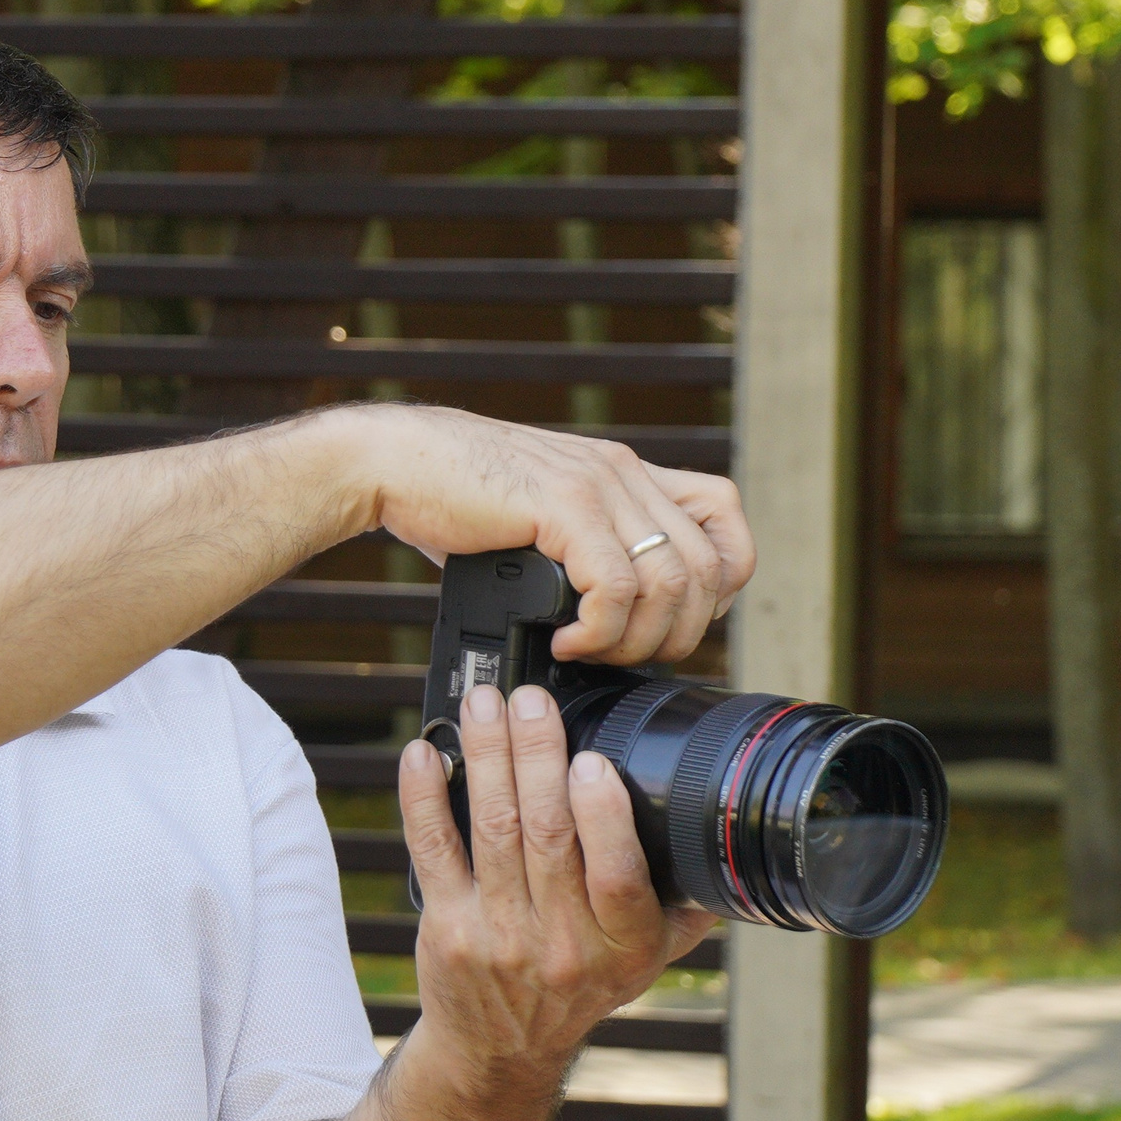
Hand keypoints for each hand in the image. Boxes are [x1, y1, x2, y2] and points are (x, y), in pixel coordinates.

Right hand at [330, 405, 754, 665]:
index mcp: (627, 474)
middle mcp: (624, 472)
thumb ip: (585, 550)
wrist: (396, 463)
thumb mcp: (544, 520)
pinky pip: (617, 584)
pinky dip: (600, 630)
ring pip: (673, 580)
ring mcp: (598, 484)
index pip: (724, 517)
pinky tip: (567, 641)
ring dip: (638, 639)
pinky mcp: (563, 504)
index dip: (718, 583)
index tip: (671, 621)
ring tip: (592, 651)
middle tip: (626, 656)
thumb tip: (613, 619)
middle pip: (711, 564)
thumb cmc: (457, 500)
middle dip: (681, 632)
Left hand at [397, 681, 716, 1101]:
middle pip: (547, 835)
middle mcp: (561, 943)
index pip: (617, 877)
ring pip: (492, 830)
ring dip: (487, 758)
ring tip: (486, 704)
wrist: (499, 1052)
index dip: (604, 815)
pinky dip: (424, 797)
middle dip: (536, 756)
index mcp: (621, 945)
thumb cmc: (579, 987)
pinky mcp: (445, 926)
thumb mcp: (646, 962)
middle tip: (531, 700)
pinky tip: (425, 752)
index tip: (593, 758)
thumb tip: (727, 842)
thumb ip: (683, 906)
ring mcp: (497, 935)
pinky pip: (433, 850)